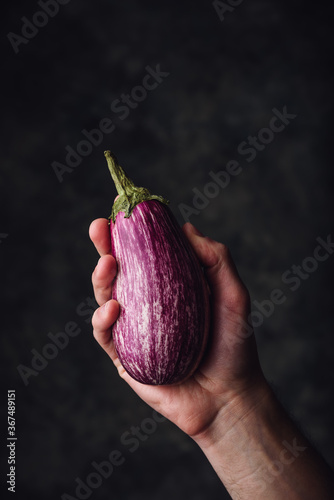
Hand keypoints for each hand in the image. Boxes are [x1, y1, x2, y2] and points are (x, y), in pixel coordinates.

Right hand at [89, 218, 266, 439]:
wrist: (229, 396)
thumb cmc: (234, 345)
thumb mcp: (233, 295)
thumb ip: (215, 258)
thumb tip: (186, 227)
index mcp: (168, 288)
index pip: (144, 255)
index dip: (131, 233)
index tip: (122, 211)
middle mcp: (146, 306)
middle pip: (118, 272)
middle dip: (104, 247)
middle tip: (98, 228)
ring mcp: (132, 331)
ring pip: (104, 298)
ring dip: (100, 278)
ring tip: (107, 264)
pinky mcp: (123, 357)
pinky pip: (105, 334)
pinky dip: (103, 319)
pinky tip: (113, 308)